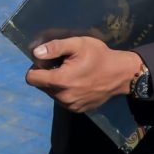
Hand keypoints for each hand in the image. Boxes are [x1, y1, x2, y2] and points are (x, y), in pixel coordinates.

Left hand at [25, 37, 141, 112]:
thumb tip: (36, 53)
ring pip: (51, 93)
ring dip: (55, 84)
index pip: (32, 78)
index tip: (47, 61)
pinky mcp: (78, 110)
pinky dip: (64, 91)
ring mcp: (71, 106)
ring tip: (71, 73)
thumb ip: (55, 47)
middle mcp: (63, 97)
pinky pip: (62, 100)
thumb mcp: (77, 44)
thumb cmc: (99, 56)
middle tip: (62, 65)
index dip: (36, 67)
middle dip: (46, 75)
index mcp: (61, 81)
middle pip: (41, 86)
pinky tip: (77, 82)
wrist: (121, 74)